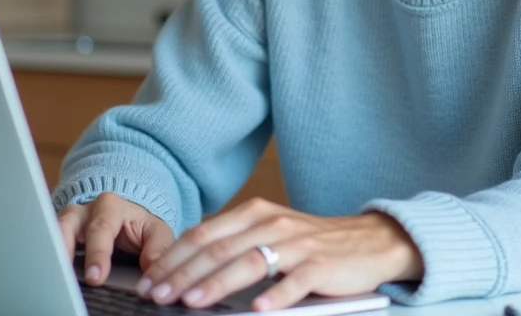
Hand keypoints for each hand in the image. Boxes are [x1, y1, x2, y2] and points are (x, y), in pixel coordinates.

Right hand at [56, 192, 174, 284]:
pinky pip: (49, 239)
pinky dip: (49, 253)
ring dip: (53, 250)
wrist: (128, 216)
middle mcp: (86, 210)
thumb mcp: (156, 232)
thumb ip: (157, 248)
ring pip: (54, 229)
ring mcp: (70, 220)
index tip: (96, 276)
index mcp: (112, 206)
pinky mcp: (61, 232)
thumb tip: (152, 267)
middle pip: (70, 226)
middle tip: (70, 278)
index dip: (97, 253)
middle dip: (68, 253)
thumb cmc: (140, 226)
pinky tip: (50, 271)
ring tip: (54, 275)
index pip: (101, 228)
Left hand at [134, 198, 422, 311]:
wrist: (371, 240)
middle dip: (183, 274)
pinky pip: (296, 281)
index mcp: (254, 214)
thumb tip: (188, 267)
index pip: (204, 234)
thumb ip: (235, 244)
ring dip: (216, 284)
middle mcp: (272, 224)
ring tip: (191, 302)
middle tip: (157, 295)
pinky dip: (276, 296)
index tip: (149, 280)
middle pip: (218, 249)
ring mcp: (298, 244)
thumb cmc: (314, 243)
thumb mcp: (271, 234)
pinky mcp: (322, 265)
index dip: (173, 257)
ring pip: (249, 263)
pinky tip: (258, 310)